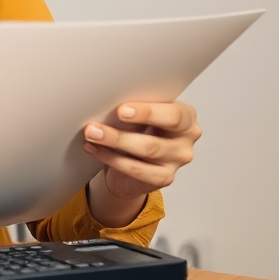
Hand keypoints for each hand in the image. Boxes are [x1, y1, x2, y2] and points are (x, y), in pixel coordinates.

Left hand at [81, 102, 200, 223]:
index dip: (146, 113)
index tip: (121, 110)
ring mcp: (177, 160)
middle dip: (121, 134)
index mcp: (186, 116)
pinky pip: (135, 170)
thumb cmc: (141, 127)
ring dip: (113, 143)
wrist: (137, 157)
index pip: (172, 115)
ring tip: (91, 135)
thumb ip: (136, 107)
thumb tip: (108, 102)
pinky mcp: (164, 177)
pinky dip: (110, 158)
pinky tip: (94, 149)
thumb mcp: (142, 114)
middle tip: (94, 127)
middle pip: (155, 140)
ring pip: (145, 153)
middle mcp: (186, 139)